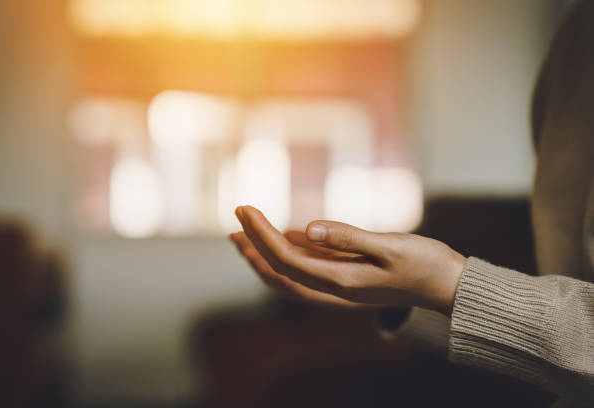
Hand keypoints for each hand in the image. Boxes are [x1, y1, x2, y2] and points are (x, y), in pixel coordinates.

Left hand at [230, 206, 465, 315]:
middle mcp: (334, 288)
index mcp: (340, 281)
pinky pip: (308, 269)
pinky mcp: (348, 278)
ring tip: (242, 235)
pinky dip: (289, 254)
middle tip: (234, 222)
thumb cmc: (425, 264)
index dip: (260, 235)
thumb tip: (307, 229)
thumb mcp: (390, 247)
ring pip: (289, 275)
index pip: (286, 259)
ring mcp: (339, 286)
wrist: (448, 285)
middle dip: (252, 248)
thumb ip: (348, 238)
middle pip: (279, 272)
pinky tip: (285, 235)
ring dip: (264, 255)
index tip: (244, 208)